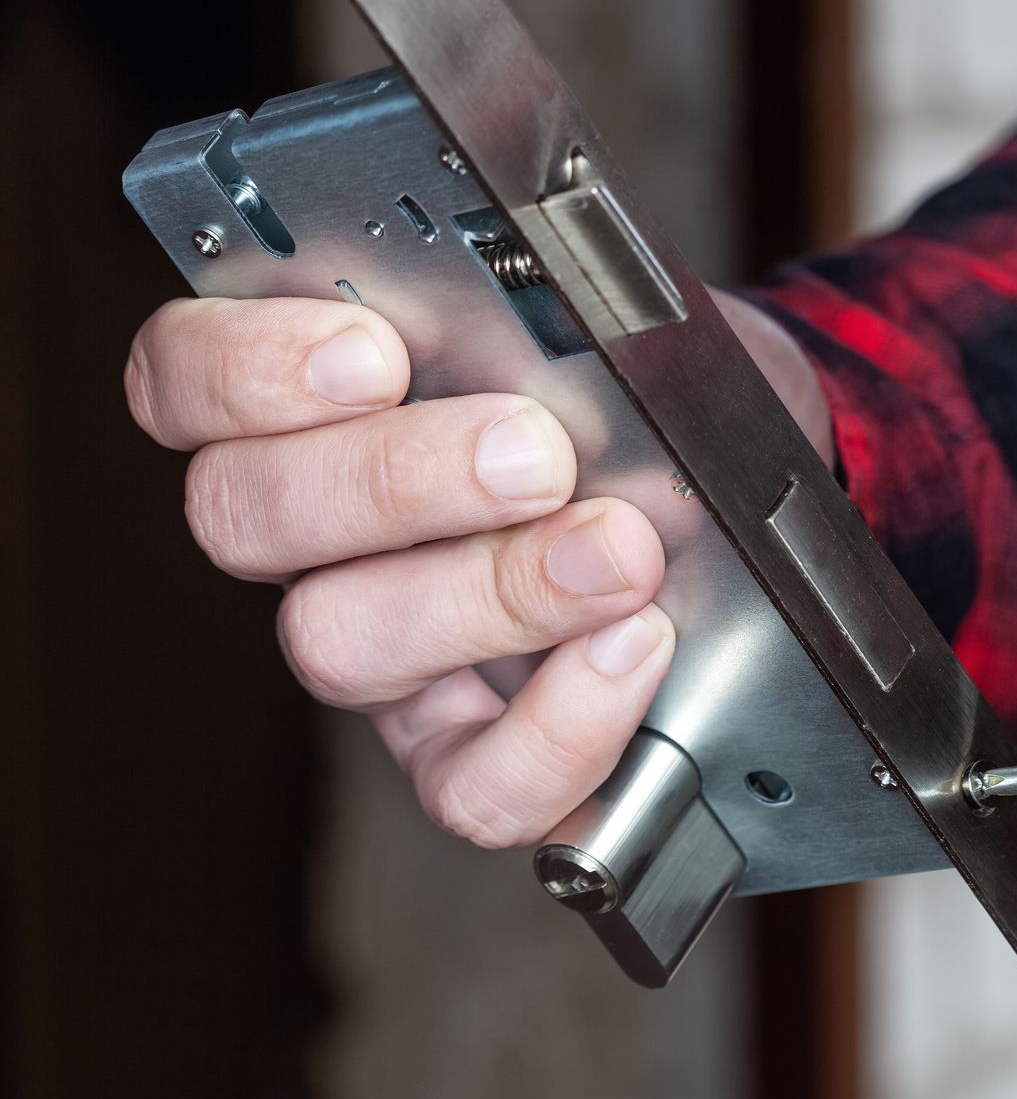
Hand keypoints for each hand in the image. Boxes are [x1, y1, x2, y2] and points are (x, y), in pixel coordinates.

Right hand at [127, 289, 829, 848]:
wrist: (748, 506)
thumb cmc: (654, 406)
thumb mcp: (612, 330)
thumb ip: (545, 312)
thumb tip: (557, 312)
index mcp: (317, 406)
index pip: (187, 379)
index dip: (244, 367)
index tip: (368, 351)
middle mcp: (323, 540)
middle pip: (245, 514)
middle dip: (394, 477)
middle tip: (534, 452)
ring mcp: (387, 660)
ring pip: (336, 644)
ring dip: (488, 592)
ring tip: (618, 549)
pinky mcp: (471, 761)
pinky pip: (469, 786)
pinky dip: (558, 726)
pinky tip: (634, 648)